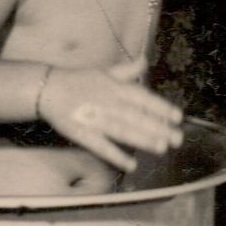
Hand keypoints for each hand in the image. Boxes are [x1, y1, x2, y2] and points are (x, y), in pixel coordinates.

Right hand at [37, 57, 183, 170]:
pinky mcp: (83, 134)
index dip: (161, 107)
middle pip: (136, 117)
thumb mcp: (105, 71)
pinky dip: (116, 155)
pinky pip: (101, 147)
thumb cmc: (79, 80)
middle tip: (177, 138)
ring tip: (162, 148)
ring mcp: (95, 120)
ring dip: (142, 140)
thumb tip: (146, 59)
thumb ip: (128, 69)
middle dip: (158, 128)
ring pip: (122, 131)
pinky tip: (131, 165)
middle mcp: (108, 103)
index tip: (177, 117)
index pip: (142, 98)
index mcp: (115, 87)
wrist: (47, 89)